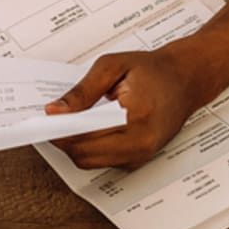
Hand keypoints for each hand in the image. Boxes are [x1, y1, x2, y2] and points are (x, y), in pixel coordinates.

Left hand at [45, 48, 211, 170]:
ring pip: (91, 162)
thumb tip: (55, 111)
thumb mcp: (112, 66)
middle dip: (63, 139)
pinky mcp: (139, 159)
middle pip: (84, 155)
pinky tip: (86, 127)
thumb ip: (82, 91)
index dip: (59, 130)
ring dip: (74, 145)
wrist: (186, 79)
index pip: (85, 136)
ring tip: (68, 121)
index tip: (42, 119)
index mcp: (135, 119)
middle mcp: (140, 144)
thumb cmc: (153, 70)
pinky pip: (104, 161)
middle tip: (51, 119)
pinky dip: (90, 147)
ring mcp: (141, 156)